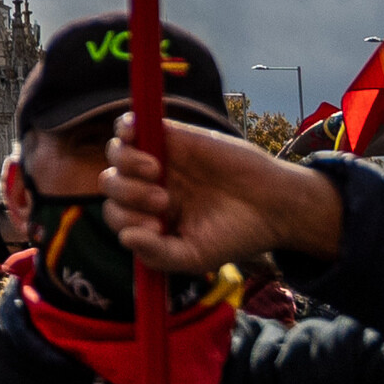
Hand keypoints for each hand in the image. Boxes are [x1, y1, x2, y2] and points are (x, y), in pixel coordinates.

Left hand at [98, 121, 343, 276]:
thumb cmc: (234, 235)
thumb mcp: (195, 257)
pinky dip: (125, 128)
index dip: (127, 220)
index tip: (158, 226)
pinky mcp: (173, 136)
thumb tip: (126, 238)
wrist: (273, 205)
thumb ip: (158, 254)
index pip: (117, 216)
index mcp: (151, 217)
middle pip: (111, 184)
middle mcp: (149, 187)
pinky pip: (133, 127)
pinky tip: (133, 137)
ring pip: (117, 154)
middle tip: (164, 201)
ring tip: (157, 172)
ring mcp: (159, 160)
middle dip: (128, 195)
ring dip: (127, 165)